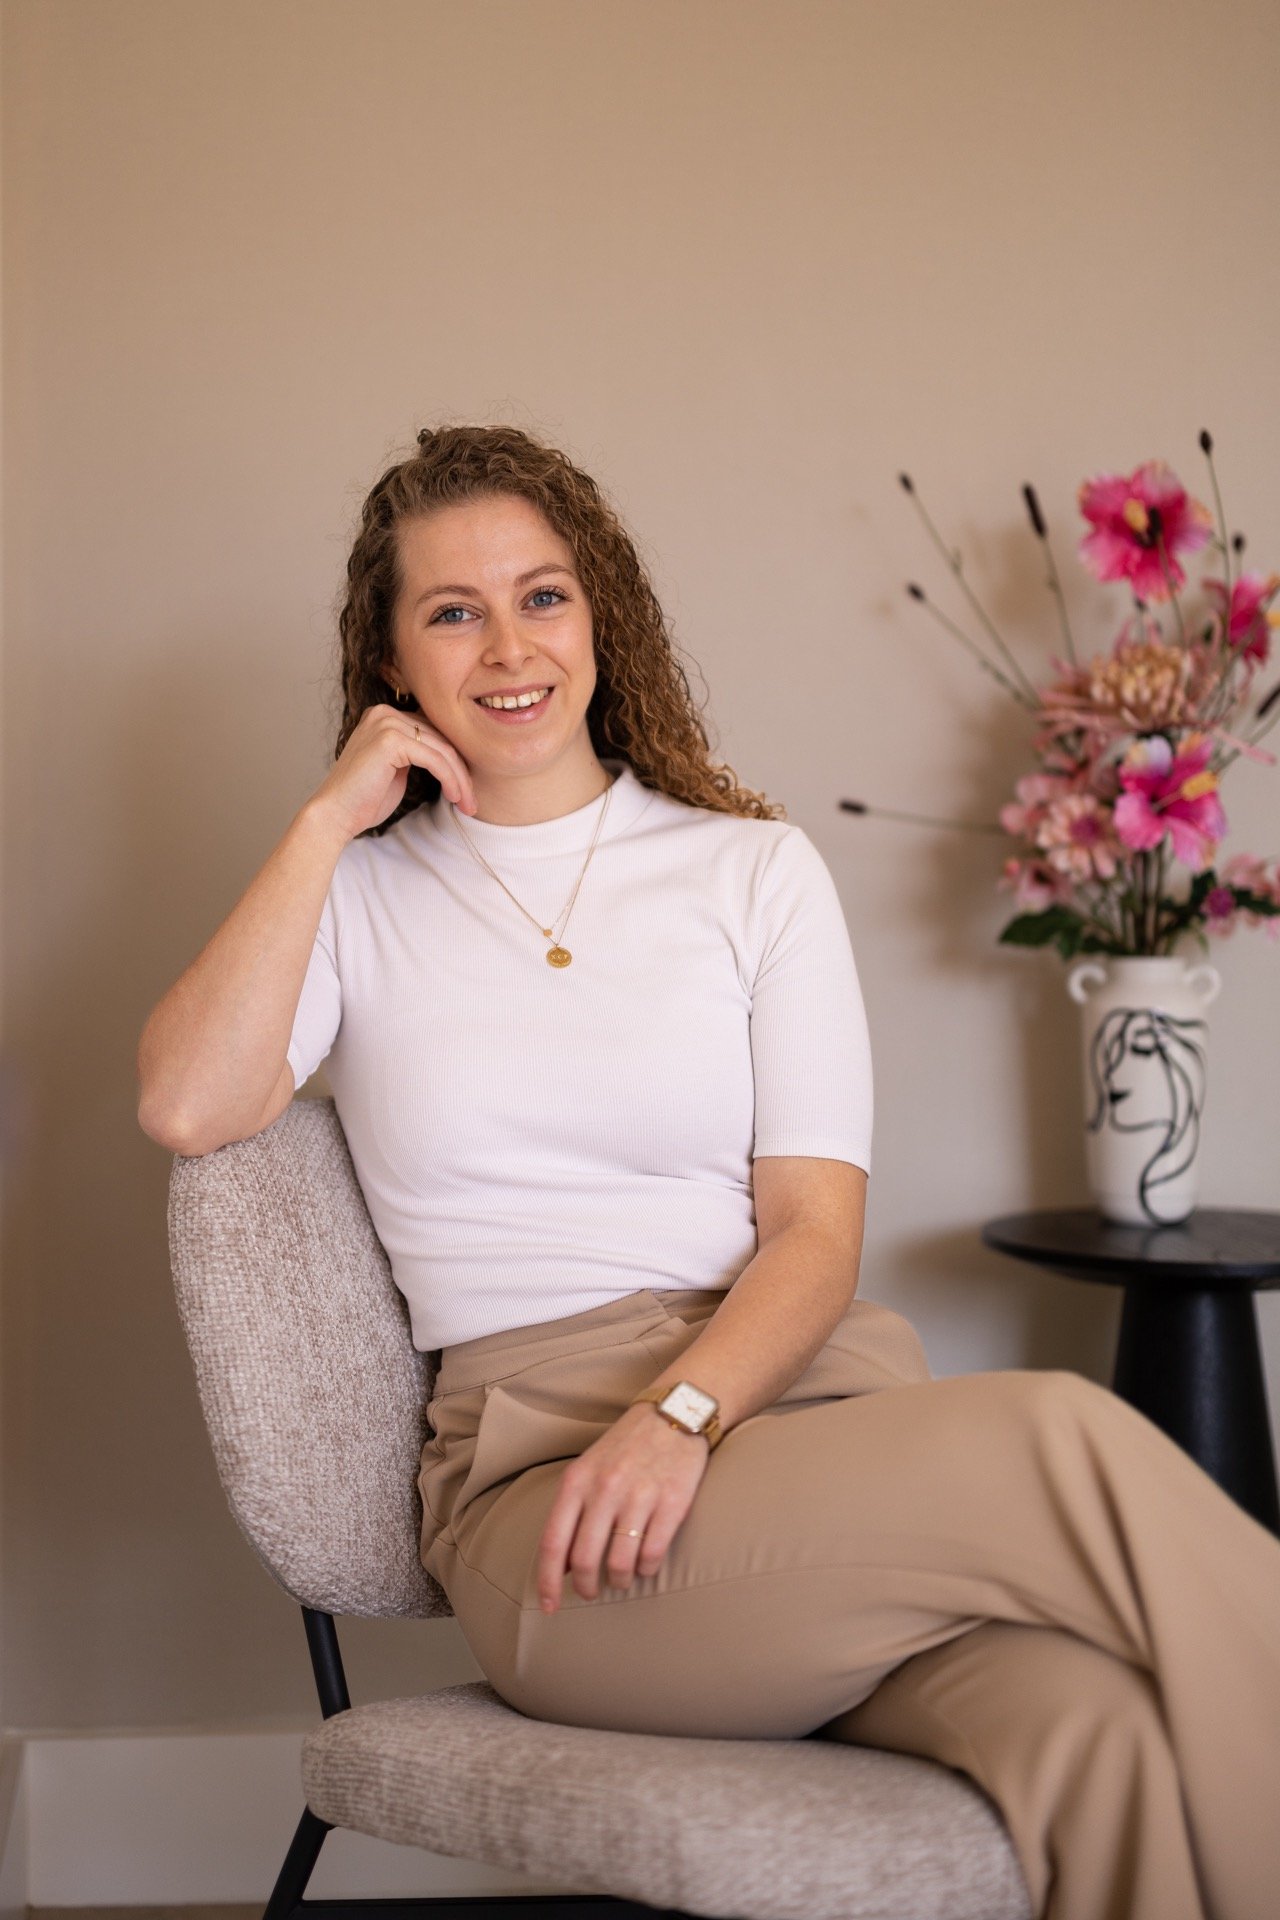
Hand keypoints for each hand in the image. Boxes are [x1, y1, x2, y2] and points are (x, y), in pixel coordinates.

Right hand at [306, 704, 477, 841]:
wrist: (335, 815)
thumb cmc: (364, 799)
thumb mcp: (397, 769)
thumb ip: (418, 754)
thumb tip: (454, 755)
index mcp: (385, 716)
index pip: (433, 732)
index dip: (455, 760)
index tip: (467, 789)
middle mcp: (385, 713)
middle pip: (441, 738)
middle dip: (462, 772)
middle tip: (472, 801)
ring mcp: (386, 723)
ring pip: (442, 749)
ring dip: (460, 780)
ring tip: (468, 804)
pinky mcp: (390, 740)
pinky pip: (434, 759)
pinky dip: (450, 779)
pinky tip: (455, 797)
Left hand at [536, 1400, 710, 1612]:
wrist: (672, 1413)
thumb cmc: (625, 1446)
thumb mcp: (588, 1468)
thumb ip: (571, 1510)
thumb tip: (559, 1563)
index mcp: (577, 1481)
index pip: (553, 1542)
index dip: (548, 1581)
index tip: (549, 1607)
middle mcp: (605, 1489)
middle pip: (585, 1559)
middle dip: (586, 1587)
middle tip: (591, 1592)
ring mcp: (640, 1495)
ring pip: (620, 1562)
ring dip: (619, 1580)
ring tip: (621, 1577)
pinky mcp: (673, 1502)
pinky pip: (653, 1553)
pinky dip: (647, 1569)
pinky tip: (646, 1564)